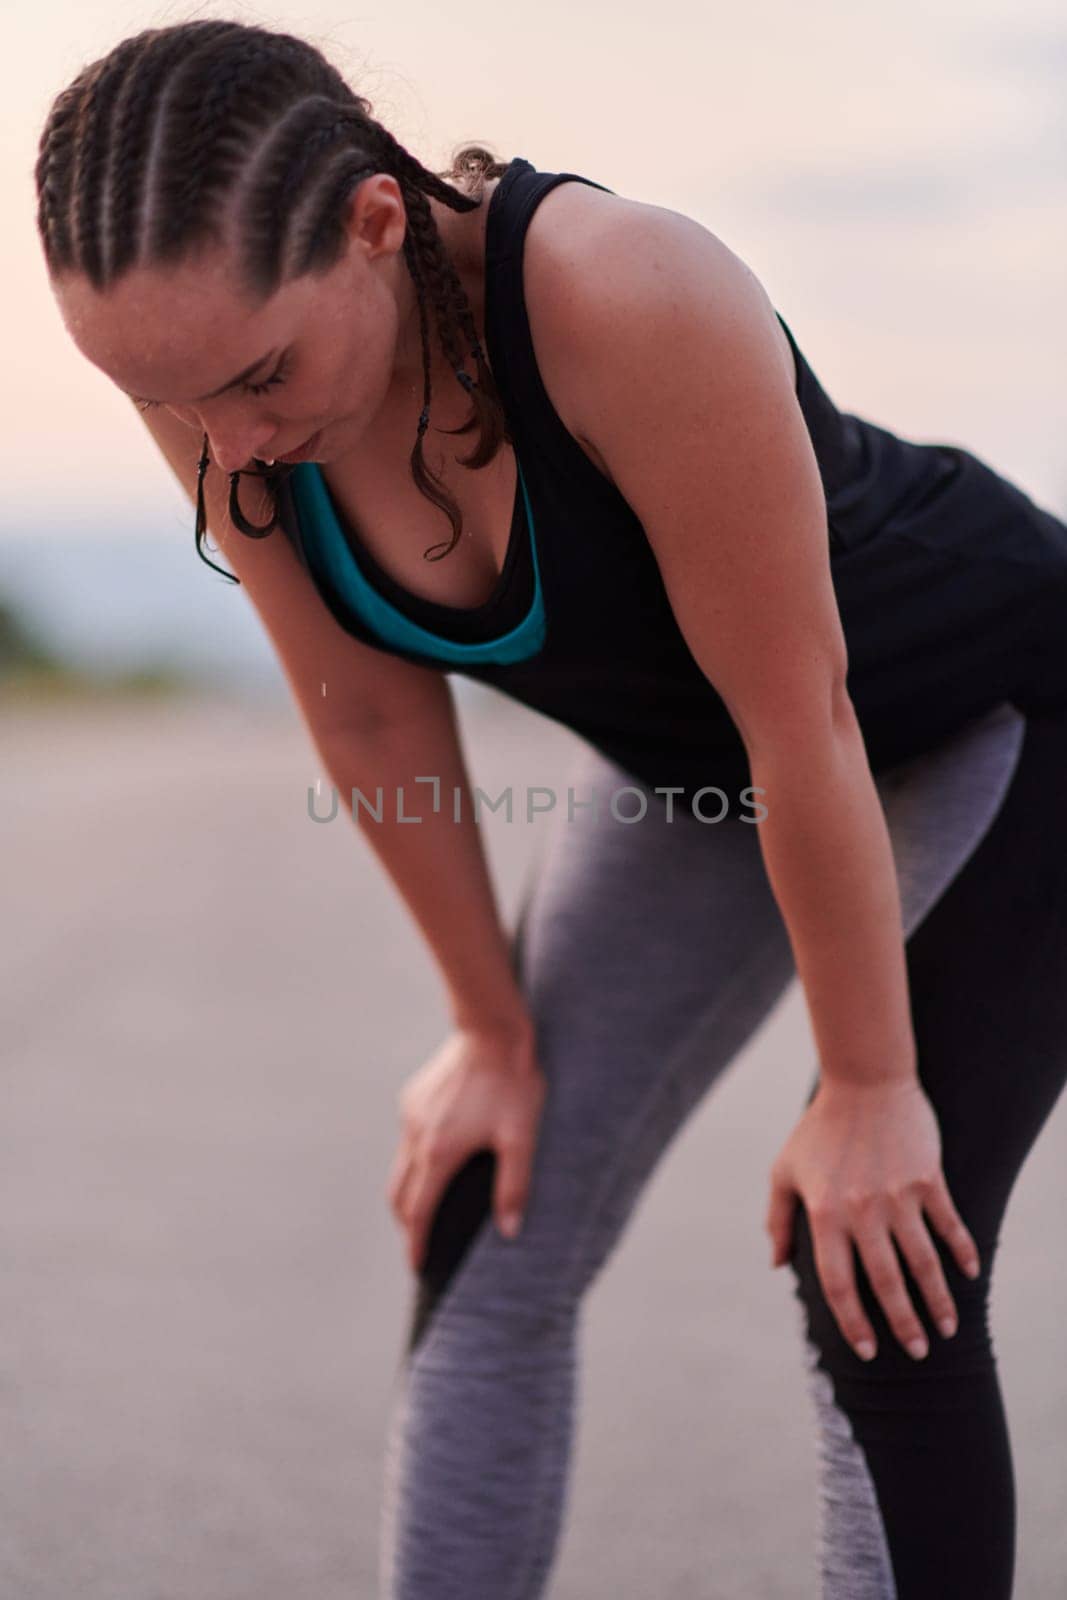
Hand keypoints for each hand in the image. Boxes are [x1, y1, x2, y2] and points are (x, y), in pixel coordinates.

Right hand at [386, 1016, 545, 1273]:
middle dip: (407, 1224)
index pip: (418, 1212)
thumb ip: (515, 1186)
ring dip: (409, 1193)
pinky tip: (437, 1161)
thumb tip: (511, 1231)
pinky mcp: (413, 1097)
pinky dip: (415, 1162)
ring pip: (400, 1166)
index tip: (418, 1266)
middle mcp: (416, 1136)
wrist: (492, 1030)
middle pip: (399, 1194)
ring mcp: (411, 1114)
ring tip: (428, 1208)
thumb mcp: (521, 1138)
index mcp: (438, 1152)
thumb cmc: (513, 1084)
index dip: (416, 1243)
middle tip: (421, 1244)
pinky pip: (408, 1140)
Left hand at [764, 1075, 981, 1360]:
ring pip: (923, 1261)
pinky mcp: (928, 1178)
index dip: (853, 1322)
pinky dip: (961, 1251)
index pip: (839, 1283)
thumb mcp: (785, 1170)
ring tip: (946, 1329)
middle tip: (916, 1352)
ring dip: (937, 1300)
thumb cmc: (819, 1129)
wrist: (864, 1079)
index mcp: (825, 1214)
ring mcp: (899, 1195)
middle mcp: (863, 1210)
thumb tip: (777, 1265)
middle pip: (886, 1282)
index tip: (866, 1350)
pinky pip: (949, 1224)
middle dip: (902, 1324)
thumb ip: (779, 1220)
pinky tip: (969, 1274)